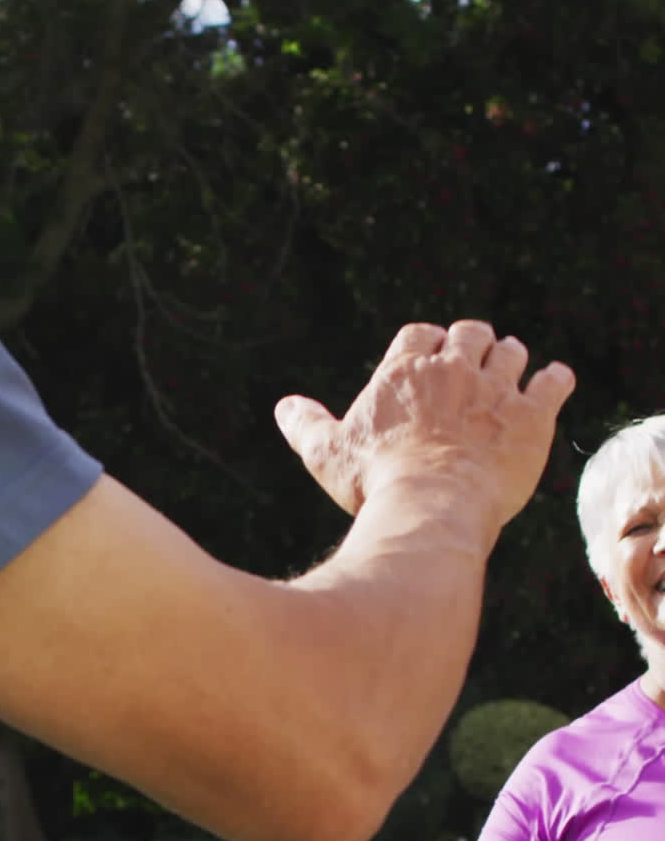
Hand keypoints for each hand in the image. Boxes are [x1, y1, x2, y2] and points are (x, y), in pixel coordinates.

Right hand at [275, 320, 574, 532]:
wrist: (430, 507)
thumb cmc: (376, 482)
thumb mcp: (328, 454)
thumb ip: (307, 425)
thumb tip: (284, 407)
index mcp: (406, 369)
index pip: (421, 334)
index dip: (428, 342)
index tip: (431, 354)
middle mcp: (454, 368)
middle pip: (470, 333)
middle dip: (472, 343)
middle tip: (474, 359)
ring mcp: (496, 388)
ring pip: (512, 352)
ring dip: (510, 358)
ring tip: (511, 369)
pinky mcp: (532, 416)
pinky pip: (554, 382)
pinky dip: (555, 379)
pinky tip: (554, 382)